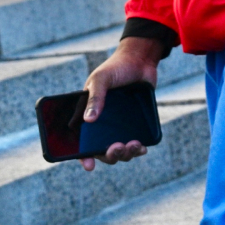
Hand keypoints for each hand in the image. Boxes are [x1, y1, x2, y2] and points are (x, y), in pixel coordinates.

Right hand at [79, 36, 162, 170]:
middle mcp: (102, 124)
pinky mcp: (134, 123)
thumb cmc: (115, 67)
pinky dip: (138, 149)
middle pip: (102, 150)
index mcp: (87, 115)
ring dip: (125, 154)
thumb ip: (95, 97)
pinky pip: (134, 142)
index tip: (89, 165)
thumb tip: (88, 120)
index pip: (81, 142)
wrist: (140, 59)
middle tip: (118, 147)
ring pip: (119, 150)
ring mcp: (119, 125)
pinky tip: (143, 147)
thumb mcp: (101, 79)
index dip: (83, 156)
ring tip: (134, 145)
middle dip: (110, 155)